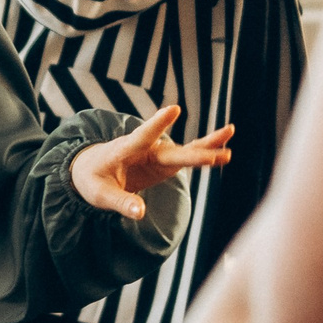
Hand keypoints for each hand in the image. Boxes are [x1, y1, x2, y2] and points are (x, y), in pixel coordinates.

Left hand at [69, 104, 235, 220]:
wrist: (92, 169)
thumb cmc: (93, 179)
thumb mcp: (100, 195)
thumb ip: (121, 202)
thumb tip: (141, 212)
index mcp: (124, 150)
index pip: (142, 137)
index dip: (157, 124)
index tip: (174, 109)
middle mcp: (144, 149)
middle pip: (171, 151)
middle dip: (194, 153)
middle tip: (216, 154)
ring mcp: (157, 154)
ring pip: (185, 150)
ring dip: (207, 145)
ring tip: (230, 132)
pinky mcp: (165, 162)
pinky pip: (187, 157)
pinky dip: (204, 154)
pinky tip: (224, 151)